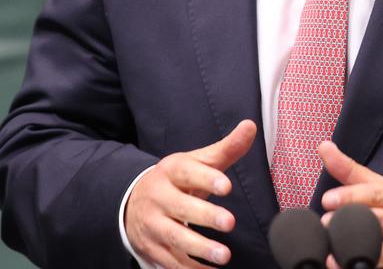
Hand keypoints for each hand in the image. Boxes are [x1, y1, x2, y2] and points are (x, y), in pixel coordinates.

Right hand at [125, 120, 256, 266]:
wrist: (132, 202)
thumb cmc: (175, 180)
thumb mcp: (195, 162)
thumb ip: (225, 149)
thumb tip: (250, 126)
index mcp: (170, 172)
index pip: (187, 172)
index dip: (207, 178)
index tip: (227, 186)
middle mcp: (158, 197)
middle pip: (180, 207)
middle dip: (205, 216)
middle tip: (229, 222)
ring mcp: (153, 224)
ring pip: (174, 237)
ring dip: (199, 248)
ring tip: (224, 255)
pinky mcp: (152, 248)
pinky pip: (171, 261)